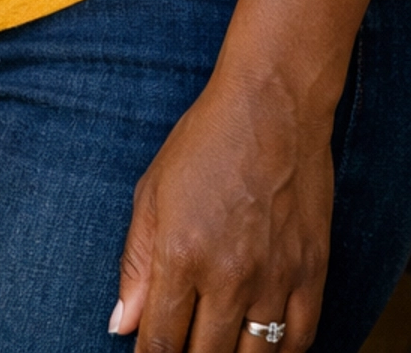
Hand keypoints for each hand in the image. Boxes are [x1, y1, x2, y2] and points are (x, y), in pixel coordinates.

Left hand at [112, 69, 332, 351]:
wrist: (272, 106)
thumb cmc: (204, 142)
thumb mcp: (152, 193)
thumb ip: (136, 264)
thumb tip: (121, 326)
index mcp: (181, 254)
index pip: (161, 341)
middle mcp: (229, 275)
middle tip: (182, 345)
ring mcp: (275, 278)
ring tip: (218, 345)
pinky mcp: (312, 273)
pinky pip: (298, 340)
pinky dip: (279, 352)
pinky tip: (261, 345)